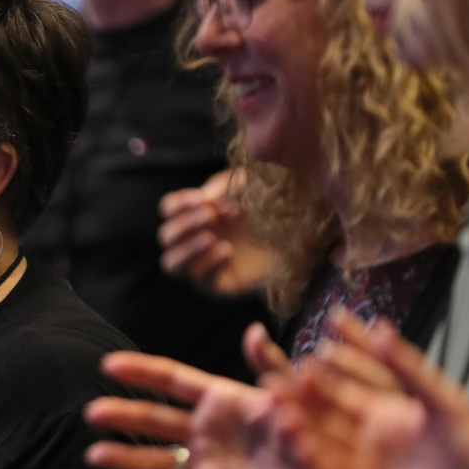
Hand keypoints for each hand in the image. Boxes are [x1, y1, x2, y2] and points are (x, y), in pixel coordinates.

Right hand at [85, 341, 308, 468]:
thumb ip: (270, 367)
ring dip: (125, 458)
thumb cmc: (317, 430)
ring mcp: (208, 461)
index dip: (141, 372)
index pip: (173, 380)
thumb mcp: (295, 394)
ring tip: (92, 456)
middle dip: (123, 415)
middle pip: (155, 419)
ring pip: (157, 459)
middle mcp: (207, 428)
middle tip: (90, 413)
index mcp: (221, 398)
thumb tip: (253, 332)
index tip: (107, 365)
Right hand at [158, 170, 271, 296]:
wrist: (302, 233)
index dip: (177, 205)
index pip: (168, 210)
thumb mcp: (247, 183)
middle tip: (211, 217)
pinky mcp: (221, 285)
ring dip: (187, 249)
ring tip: (212, 239)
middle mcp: (196, 240)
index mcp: (198, 214)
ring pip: (171, 265)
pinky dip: (209, 265)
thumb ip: (221, 186)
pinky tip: (228, 252)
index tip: (199, 200)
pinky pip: (201, 282)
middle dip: (184, 225)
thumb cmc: (272, 205)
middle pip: (165, 237)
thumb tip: (201, 200)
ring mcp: (205, 264)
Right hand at [266, 311, 468, 468]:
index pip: (352, 378)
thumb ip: (409, 369)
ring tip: (275, 405)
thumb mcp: (446, 406)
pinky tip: (295, 445)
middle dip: (302, 392)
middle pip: (326, 410)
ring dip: (296, 426)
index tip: (315, 341)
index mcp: (386, 412)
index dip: (336, 360)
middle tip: (275, 371)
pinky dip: (307, 464)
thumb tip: (380, 328)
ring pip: (317, 444)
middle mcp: (365, 438)